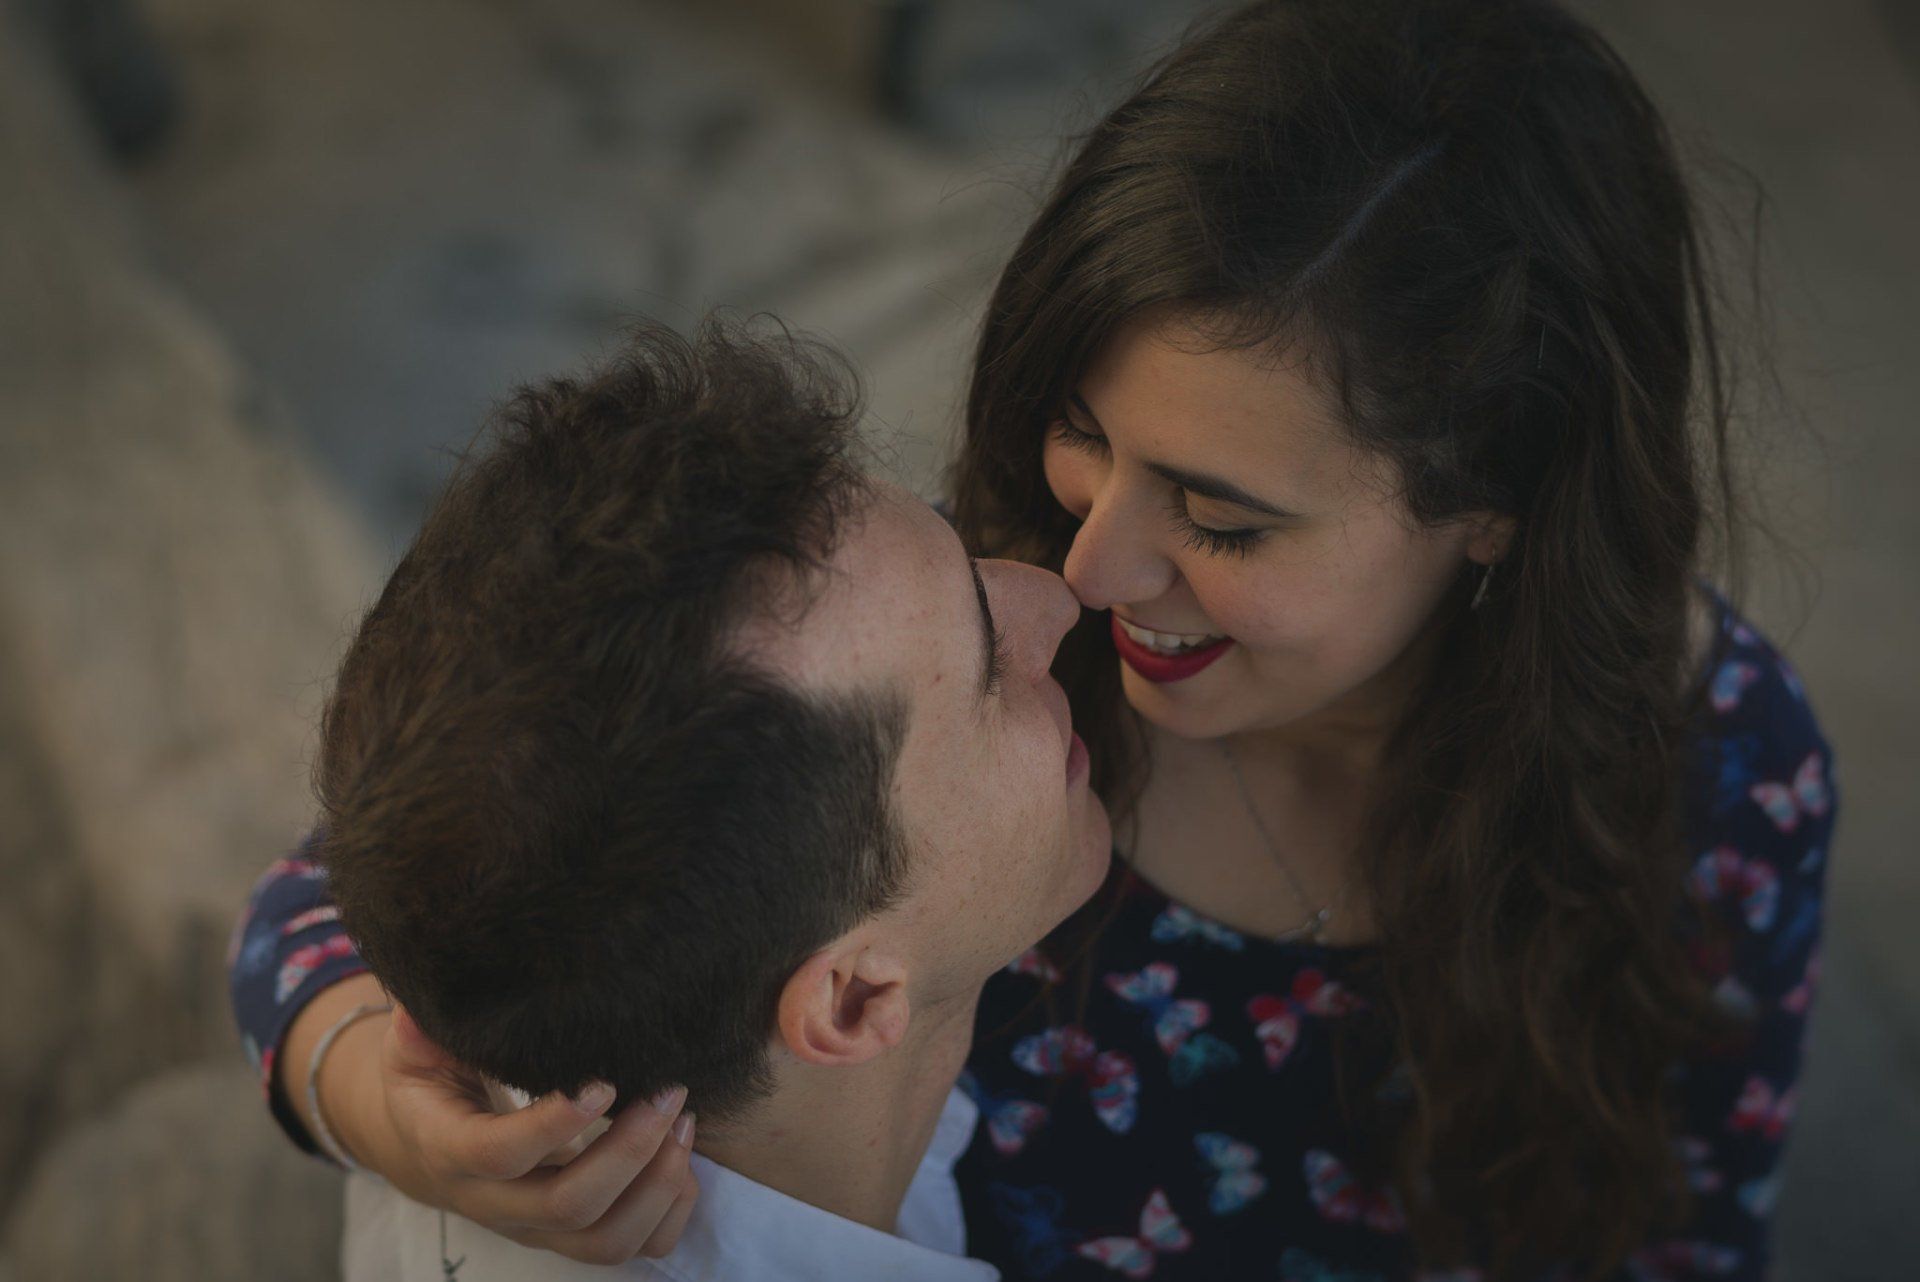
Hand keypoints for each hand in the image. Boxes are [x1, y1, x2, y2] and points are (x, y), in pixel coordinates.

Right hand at [325, 1001, 699, 1264]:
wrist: (429, 1146)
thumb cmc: (432, 1082)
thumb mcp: (416, 1048)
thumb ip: (422, 1025)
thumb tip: (427, 1004)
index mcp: (450, 1149)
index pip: (499, 1155)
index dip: (555, 1125)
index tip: (605, 1082)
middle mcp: (494, 1204)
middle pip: (568, 1205)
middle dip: (630, 1150)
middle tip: (668, 1092)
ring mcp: (535, 1227)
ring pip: (605, 1241)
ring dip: (657, 1186)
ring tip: (683, 1122)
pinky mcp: (569, 1236)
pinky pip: (629, 1249)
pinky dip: (668, 1213)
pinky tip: (681, 1157)